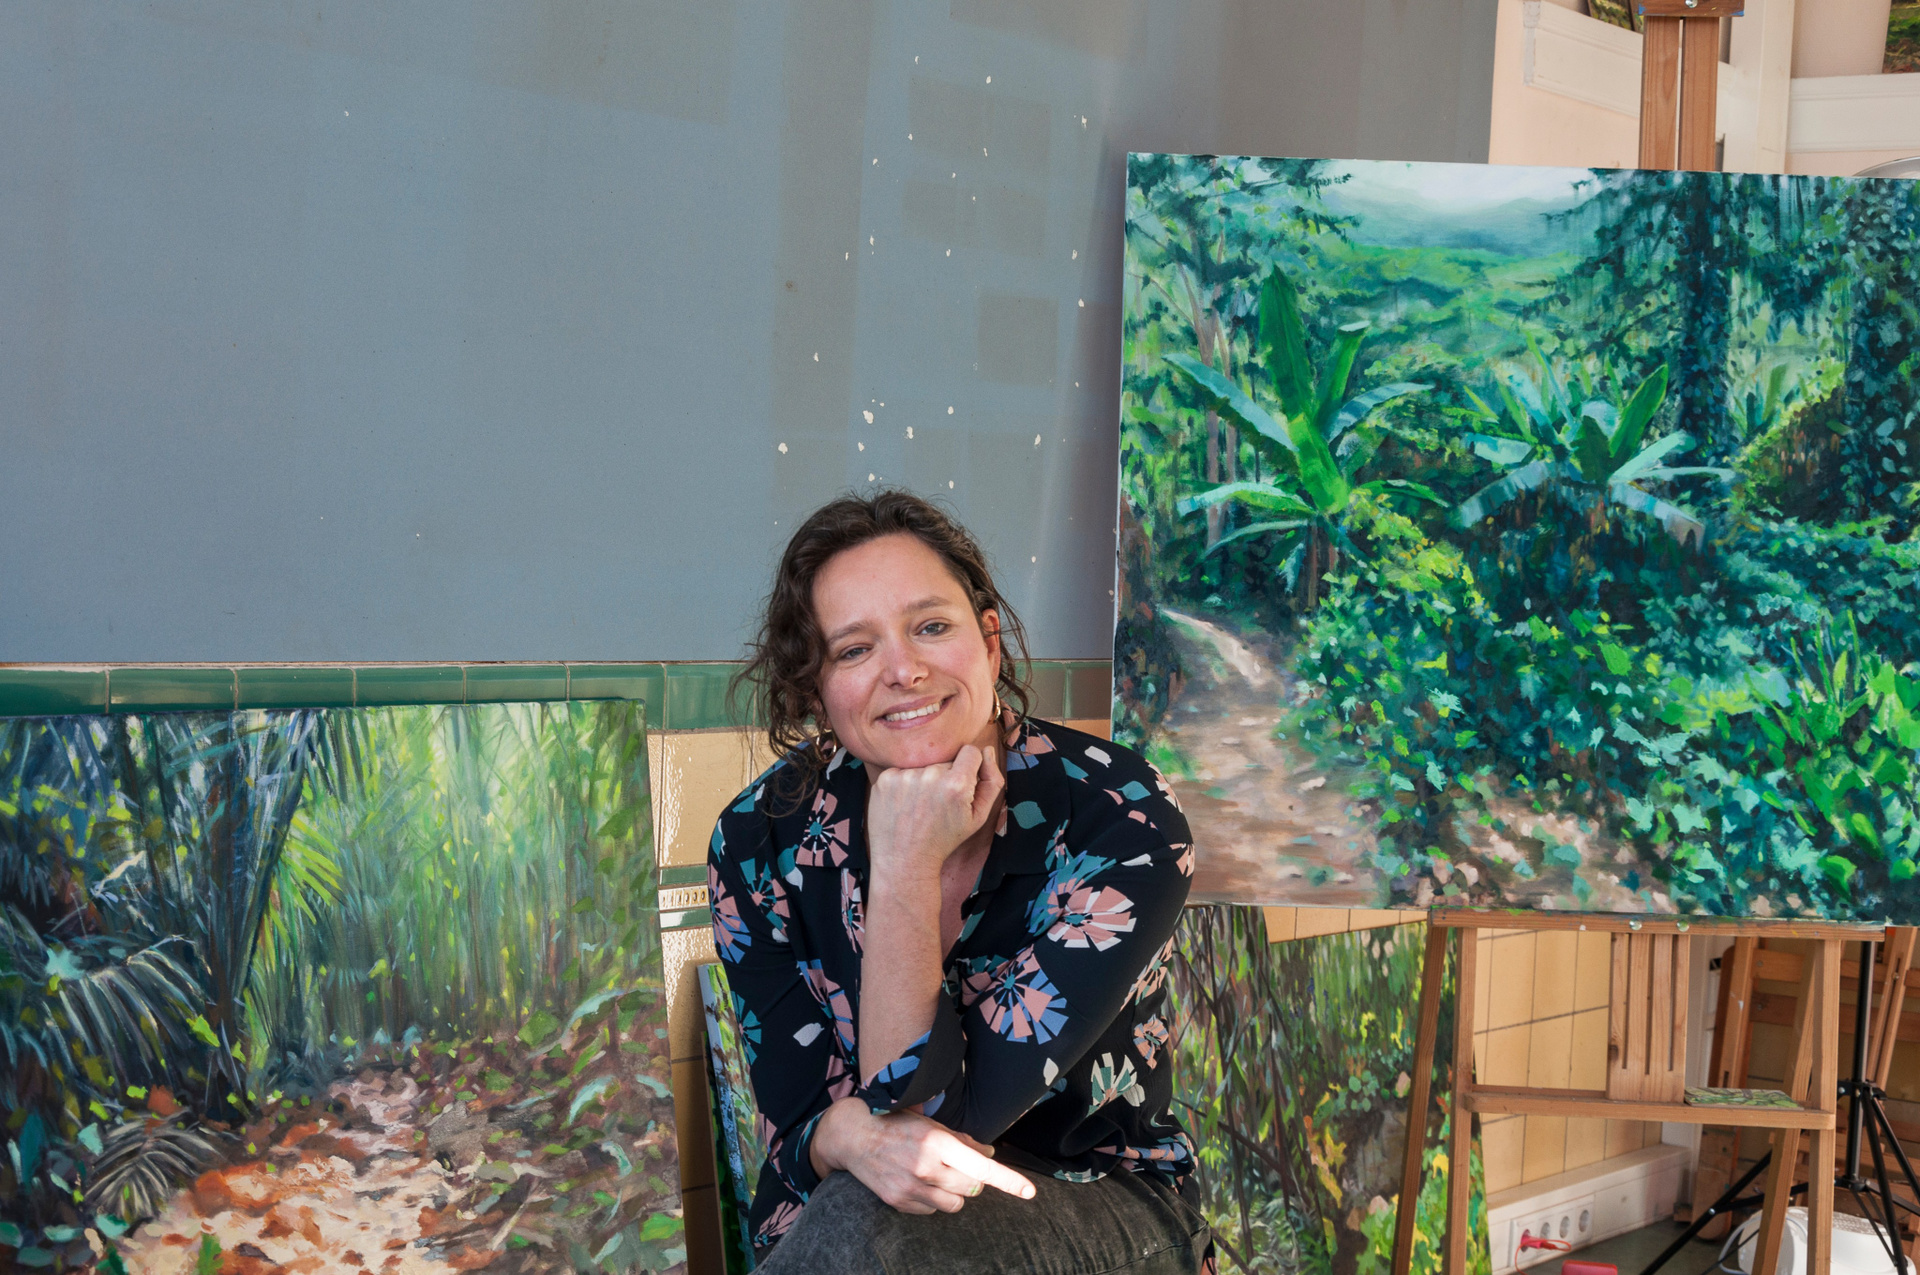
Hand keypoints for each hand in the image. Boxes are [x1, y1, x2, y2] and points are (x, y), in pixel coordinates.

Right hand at [812, 1097, 1034, 1213]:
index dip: (1008, 1181)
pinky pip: (932, 1211)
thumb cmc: (898, 1125)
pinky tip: (918, 1182)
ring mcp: (912, 1188)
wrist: (855, 1138)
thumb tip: (989, 1156)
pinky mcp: (899, 1202)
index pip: (981, 1168)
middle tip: (958, 1166)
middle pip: (971, 1189)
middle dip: (972, 1180)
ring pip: (954, 1205)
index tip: (1029, 1191)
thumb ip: (962, 1141)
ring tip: (936, 1174)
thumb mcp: (932, 1125)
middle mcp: (926, 1167)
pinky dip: (932, 1200)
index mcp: (938, 1142)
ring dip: (953, 1193)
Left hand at [865, 742, 1004, 883]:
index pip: (970, 751)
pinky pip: (903, 770)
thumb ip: (991, 782)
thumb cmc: (944, 839)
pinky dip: (905, 784)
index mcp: (957, 785)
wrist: (905, 860)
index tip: (962, 785)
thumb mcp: (978, 817)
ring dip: (925, 780)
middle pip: (946, 760)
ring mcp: (905, 776)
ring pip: (924, 765)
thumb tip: (987, 750)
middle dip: (946, 776)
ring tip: (921, 806)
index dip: (970, 767)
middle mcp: (930, 776)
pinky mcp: (886, 779)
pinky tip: (905, 805)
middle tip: (939, 804)